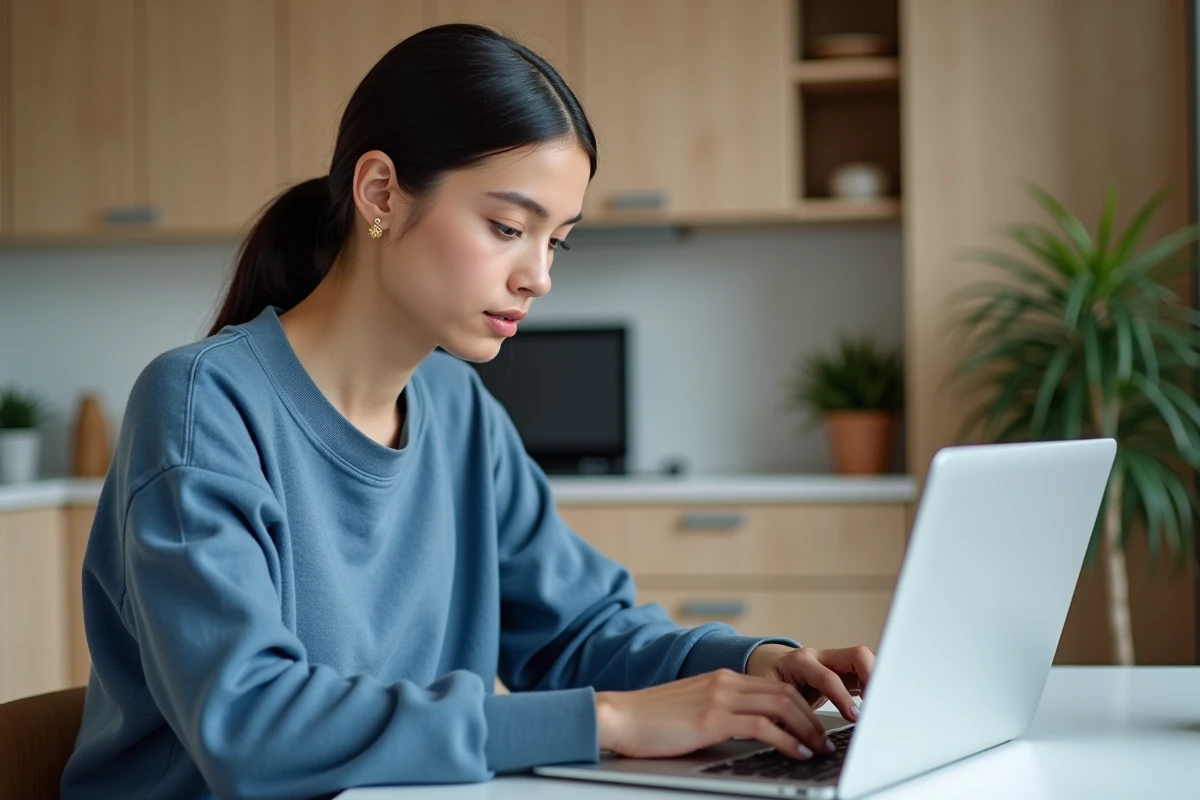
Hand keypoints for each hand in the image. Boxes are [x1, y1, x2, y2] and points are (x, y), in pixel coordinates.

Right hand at [595, 669, 835, 761]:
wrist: (618, 716)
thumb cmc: (650, 720)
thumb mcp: (693, 709)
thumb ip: (721, 712)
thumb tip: (749, 732)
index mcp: (722, 678)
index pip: (775, 686)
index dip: (803, 705)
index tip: (816, 726)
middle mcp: (725, 681)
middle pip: (785, 693)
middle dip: (813, 717)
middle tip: (827, 740)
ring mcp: (719, 697)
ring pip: (781, 706)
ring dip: (807, 729)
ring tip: (819, 749)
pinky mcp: (712, 718)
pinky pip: (763, 727)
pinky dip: (787, 740)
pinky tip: (797, 753)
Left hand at [745, 643, 874, 723]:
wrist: (767, 662)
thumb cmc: (768, 679)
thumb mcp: (769, 697)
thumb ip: (783, 716)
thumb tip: (795, 742)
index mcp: (800, 662)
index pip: (828, 677)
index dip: (842, 697)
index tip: (854, 717)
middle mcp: (821, 656)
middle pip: (855, 655)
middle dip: (871, 677)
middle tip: (876, 704)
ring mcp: (834, 660)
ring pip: (864, 659)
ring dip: (876, 679)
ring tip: (880, 704)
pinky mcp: (843, 669)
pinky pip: (864, 669)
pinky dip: (874, 683)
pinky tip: (876, 701)